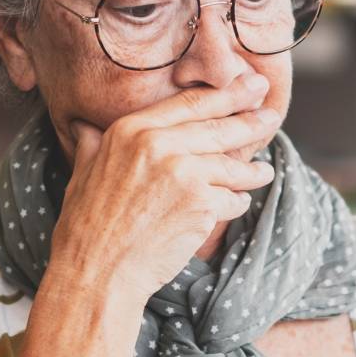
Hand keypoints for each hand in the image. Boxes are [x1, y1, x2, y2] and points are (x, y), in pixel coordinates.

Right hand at [49, 75, 278, 300]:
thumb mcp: (83, 172)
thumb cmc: (86, 226)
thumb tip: (85, 125)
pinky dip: (237, 203)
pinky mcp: (202, 204)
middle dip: (251, 120)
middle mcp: (159, 144)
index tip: (249, 84)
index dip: (226, 93)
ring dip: (252, 170)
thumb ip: (93, 144)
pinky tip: (239, 204)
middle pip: (219, 127)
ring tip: (264, 171)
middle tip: (272, 113)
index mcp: (132, 130)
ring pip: (232, 166)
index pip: (190, 103)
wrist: (97, 271)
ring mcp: (184, 173)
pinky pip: (233, 199)